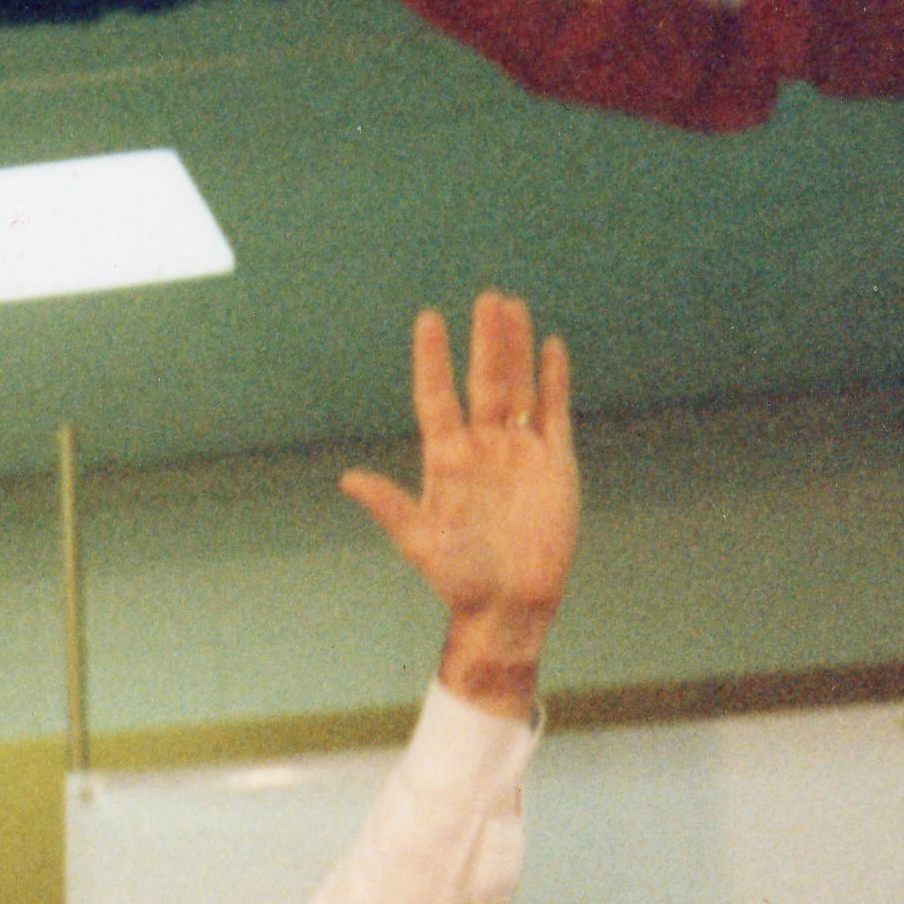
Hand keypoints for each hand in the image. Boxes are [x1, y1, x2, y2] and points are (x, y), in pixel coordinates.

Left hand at [338, 291, 578, 714]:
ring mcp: (519, 450)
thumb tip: (348, 479)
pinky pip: (554, 411)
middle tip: (486, 297)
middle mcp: (482, 446)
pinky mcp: (554, 462)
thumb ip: (390, 505)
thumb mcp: (419, 541)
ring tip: (512, 306)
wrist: (508, 605)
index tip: (429, 319)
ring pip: (519, 386)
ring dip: (516, 348)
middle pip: (484, 381)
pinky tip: (551, 346)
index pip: (437, 396)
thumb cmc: (458, 579)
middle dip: (485, 341)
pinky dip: (554, 380)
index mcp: (446, 458)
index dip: (433, 359)